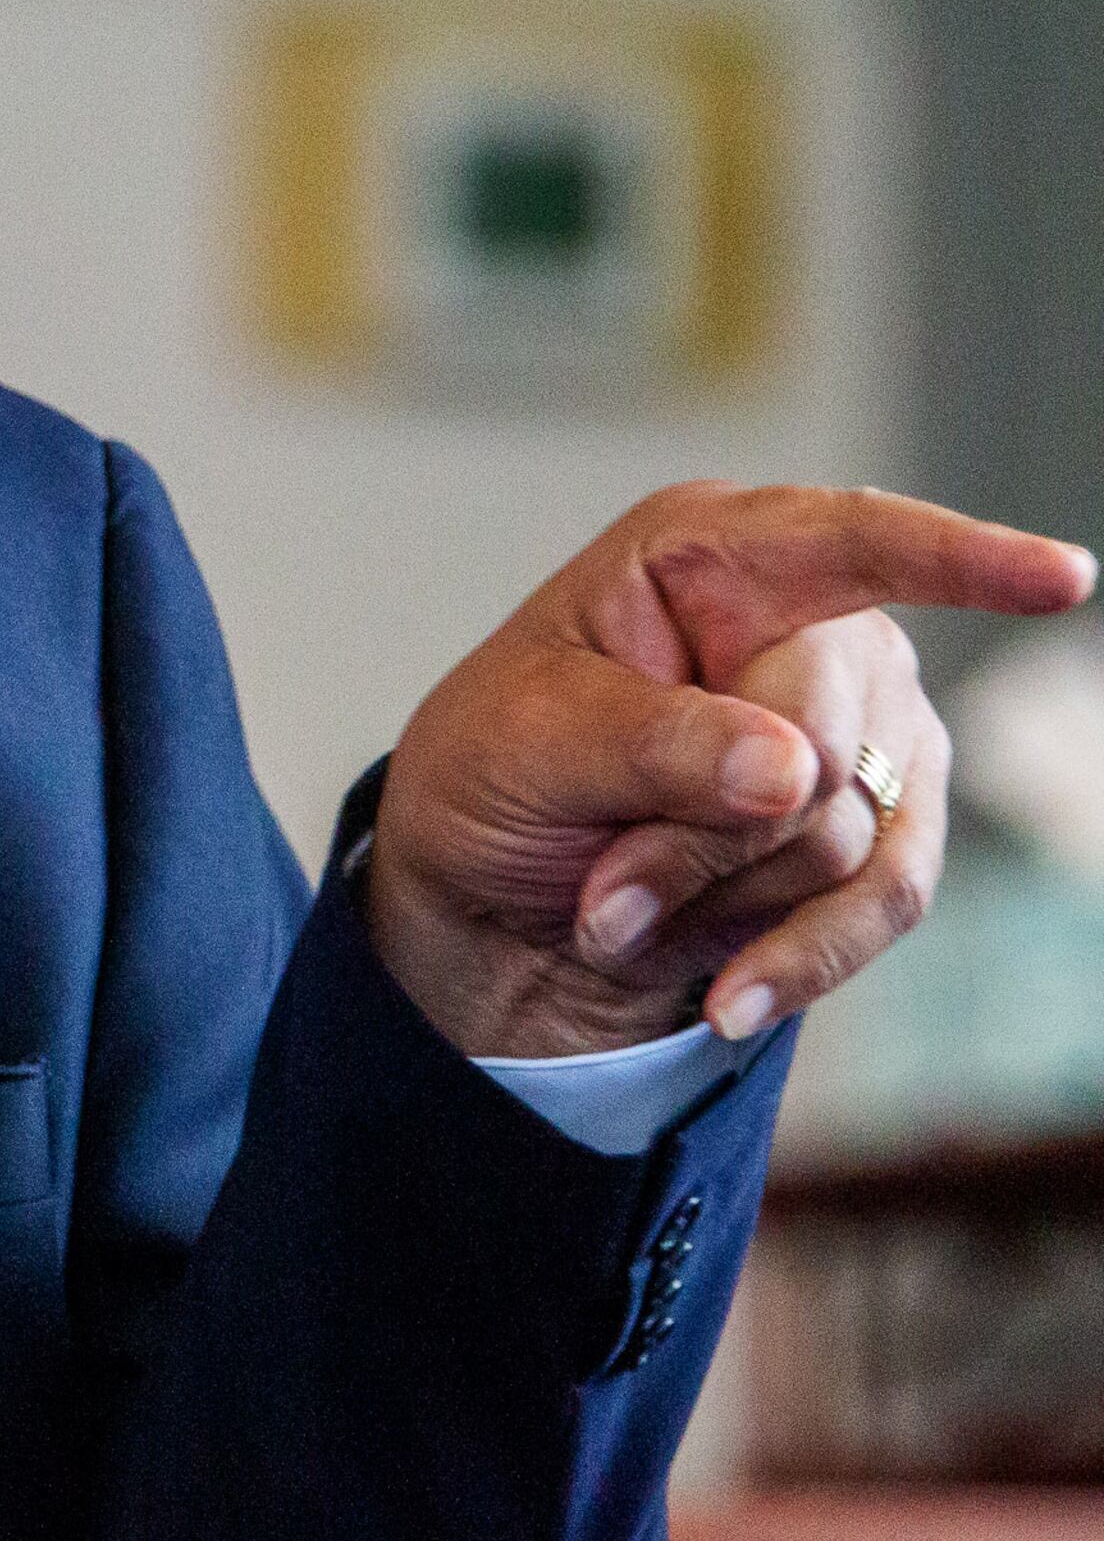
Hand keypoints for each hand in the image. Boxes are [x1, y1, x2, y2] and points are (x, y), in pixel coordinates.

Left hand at [369, 482, 1095, 1059]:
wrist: (494, 889)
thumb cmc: (496, 771)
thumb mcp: (526, 741)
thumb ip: (653, 744)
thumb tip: (798, 771)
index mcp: (711, 556)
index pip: (850, 541)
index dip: (959, 558)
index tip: (1061, 577)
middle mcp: (815, 630)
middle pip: (821, 741)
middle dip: (698, 835)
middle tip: (595, 883)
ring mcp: (867, 732)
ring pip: (847, 835)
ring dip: (715, 897)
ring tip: (609, 908)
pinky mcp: (885, 832)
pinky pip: (882, 904)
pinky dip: (792, 959)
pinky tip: (725, 999)